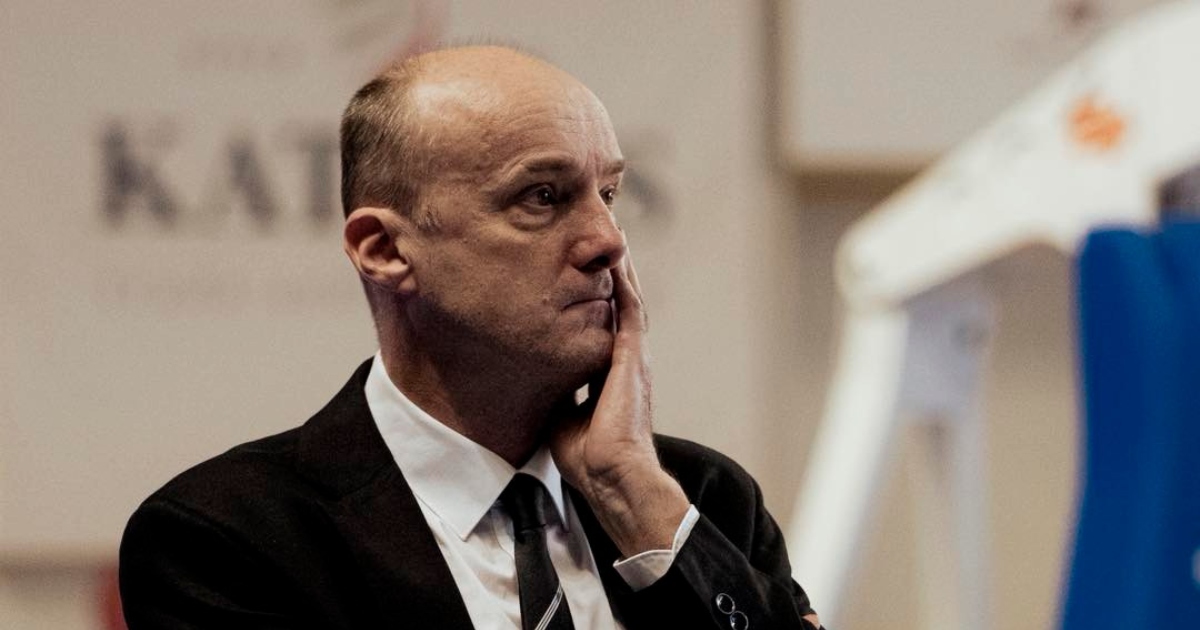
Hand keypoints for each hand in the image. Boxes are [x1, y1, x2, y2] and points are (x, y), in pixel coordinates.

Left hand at [551, 255, 689, 555]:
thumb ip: (558, 392)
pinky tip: (620, 261)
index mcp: (612, 376)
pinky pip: (630, 311)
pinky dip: (626, 284)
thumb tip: (538, 379)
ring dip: (625, 270)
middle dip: (616, 275)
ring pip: (631, 301)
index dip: (599, 301)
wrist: (611, 475)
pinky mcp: (632, 359)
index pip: (604, 328)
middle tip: (609, 243)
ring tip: (619, 239)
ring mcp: (633, 358)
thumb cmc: (589, 457)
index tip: (588, 277)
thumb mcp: (563, 415)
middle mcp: (627, 362)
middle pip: (622, 306)